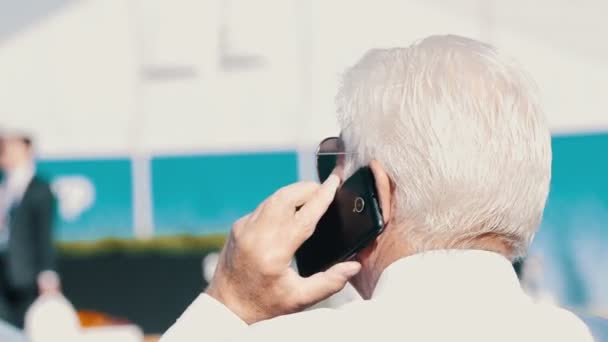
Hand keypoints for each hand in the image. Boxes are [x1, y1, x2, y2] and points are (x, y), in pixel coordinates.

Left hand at [206, 175, 360, 323]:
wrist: (225, 309)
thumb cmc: (263, 306)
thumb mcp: (299, 299)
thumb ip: (329, 282)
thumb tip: (353, 266)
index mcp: (274, 253)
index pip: (304, 216)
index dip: (322, 197)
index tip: (335, 182)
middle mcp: (256, 235)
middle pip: (286, 197)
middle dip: (308, 188)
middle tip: (325, 188)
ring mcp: (244, 228)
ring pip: (273, 198)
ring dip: (294, 192)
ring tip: (312, 195)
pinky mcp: (238, 227)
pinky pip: (263, 207)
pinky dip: (280, 203)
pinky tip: (290, 210)